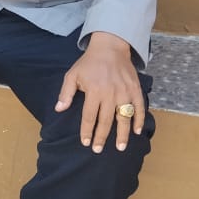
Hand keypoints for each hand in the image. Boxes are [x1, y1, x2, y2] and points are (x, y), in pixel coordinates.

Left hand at [55, 31, 145, 152]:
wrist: (110, 48)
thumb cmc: (89, 63)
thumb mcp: (72, 74)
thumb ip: (66, 93)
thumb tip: (59, 109)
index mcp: (93, 91)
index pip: (89, 116)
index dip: (87, 131)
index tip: (86, 143)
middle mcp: (110, 94)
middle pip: (106, 121)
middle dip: (102, 137)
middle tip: (99, 150)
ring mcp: (124, 92)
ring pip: (124, 118)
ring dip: (123, 134)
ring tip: (121, 148)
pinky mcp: (135, 89)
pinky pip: (139, 108)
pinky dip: (139, 120)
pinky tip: (137, 131)